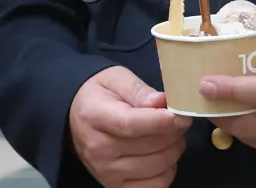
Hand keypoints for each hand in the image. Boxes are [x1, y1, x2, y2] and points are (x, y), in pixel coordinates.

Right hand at [68, 66, 190, 187]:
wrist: (75, 116)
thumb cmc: (99, 94)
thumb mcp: (116, 79)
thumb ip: (139, 90)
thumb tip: (161, 102)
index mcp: (94, 116)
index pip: (131, 124)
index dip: (160, 122)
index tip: (180, 116)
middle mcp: (97, 149)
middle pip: (149, 147)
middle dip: (174, 133)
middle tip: (179, 120)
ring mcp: (106, 172)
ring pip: (157, 167)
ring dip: (174, 150)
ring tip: (172, 136)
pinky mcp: (115, 187)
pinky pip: (155, 186)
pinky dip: (167, 171)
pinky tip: (163, 155)